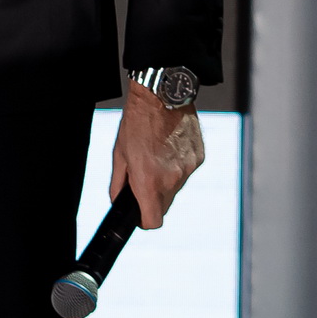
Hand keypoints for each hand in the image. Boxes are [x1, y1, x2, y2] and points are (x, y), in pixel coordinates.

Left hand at [109, 80, 204, 228]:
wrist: (162, 96)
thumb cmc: (137, 122)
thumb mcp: (119, 153)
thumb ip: (118, 183)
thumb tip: (118, 200)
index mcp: (149, 181)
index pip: (153, 221)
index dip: (144, 220)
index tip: (140, 212)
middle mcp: (172, 180)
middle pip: (165, 206)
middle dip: (154, 198)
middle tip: (145, 177)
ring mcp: (188, 169)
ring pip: (176, 187)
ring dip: (166, 180)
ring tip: (157, 155)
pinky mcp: (198, 157)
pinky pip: (186, 171)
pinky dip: (177, 165)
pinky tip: (169, 147)